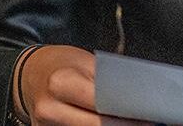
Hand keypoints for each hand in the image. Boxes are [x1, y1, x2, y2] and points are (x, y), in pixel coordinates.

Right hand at [18, 44, 149, 124]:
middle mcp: (49, 109)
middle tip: (150, 123)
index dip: (128, 113)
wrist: (31, 75)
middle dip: (125, 125)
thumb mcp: (87, 62)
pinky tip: (115, 125)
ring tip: (136, 123)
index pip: (101, 105)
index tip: (150, 116)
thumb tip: (139, 99)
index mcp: (60, 83)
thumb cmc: (63, 65)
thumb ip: (108, 82)